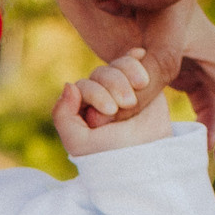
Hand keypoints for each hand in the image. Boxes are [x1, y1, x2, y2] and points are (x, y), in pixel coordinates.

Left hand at [55, 49, 173, 157]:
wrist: (151, 156)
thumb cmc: (112, 155)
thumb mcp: (78, 143)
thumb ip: (62, 117)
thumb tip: (69, 85)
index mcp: (82, 111)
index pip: (82, 87)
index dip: (95, 93)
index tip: (111, 110)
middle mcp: (100, 98)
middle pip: (99, 75)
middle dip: (114, 85)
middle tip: (128, 103)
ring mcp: (121, 89)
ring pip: (116, 67)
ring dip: (126, 73)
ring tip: (140, 87)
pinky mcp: (141, 83)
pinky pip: (134, 62)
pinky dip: (135, 59)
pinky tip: (141, 58)